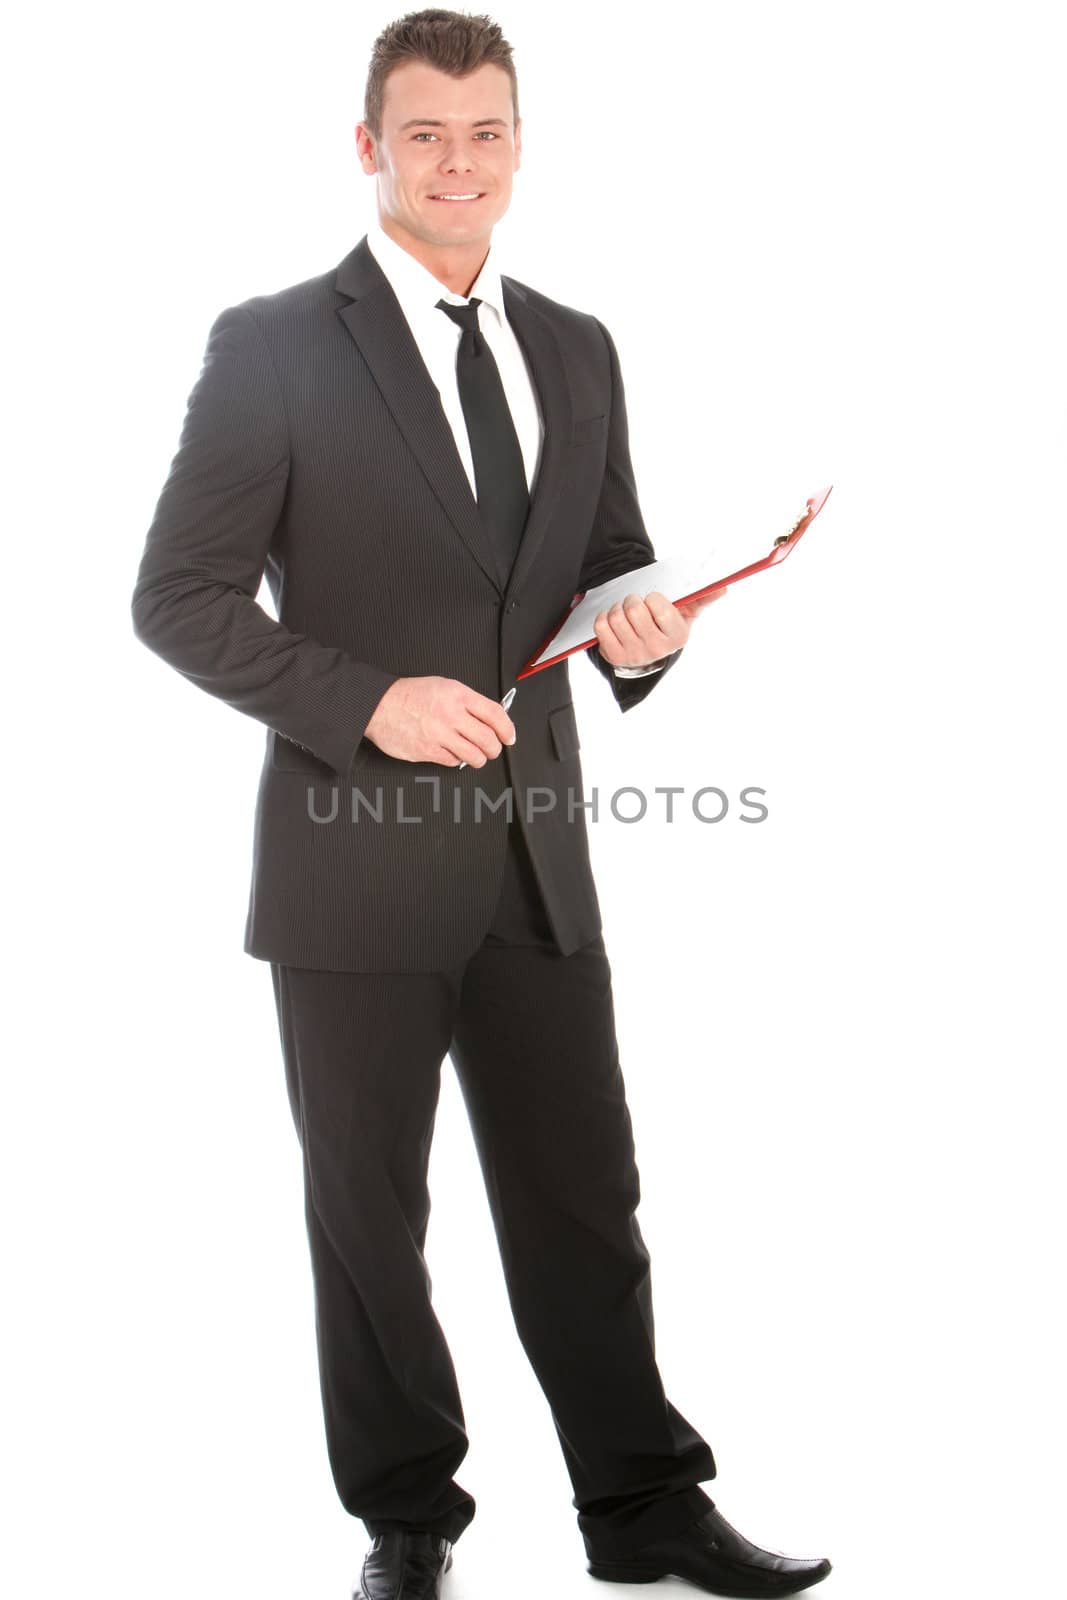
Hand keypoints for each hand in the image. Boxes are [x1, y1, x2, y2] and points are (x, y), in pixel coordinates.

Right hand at [364, 676, 516, 766]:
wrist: (379, 705)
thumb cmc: (410, 695)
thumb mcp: (444, 686)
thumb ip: (468, 702)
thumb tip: (490, 718)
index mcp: (457, 695)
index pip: (495, 714)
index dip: (507, 729)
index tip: (509, 736)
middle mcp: (451, 714)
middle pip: (488, 739)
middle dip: (494, 748)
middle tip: (493, 749)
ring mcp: (439, 734)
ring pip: (474, 755)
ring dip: (479, 758)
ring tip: (476, 755)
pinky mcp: (428, 751)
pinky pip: (454, 762)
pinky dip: (457, 760)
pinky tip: (452, 752)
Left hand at [593, 586, 727, 668]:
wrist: (648, 654)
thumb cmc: (666, 628)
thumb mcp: (686, 614)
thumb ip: (702, 599)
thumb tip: (723, 588)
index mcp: (677, 636)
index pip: (659, 606)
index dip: (653, 599)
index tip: (655, 603)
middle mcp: (656, 649)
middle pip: (634, 609)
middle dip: (633, 600)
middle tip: (638, 606)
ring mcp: (634, 654)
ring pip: (616, 616)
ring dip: (618, 609)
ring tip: (626, 614)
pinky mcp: (614, 656)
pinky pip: (601, 626)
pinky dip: (605, 618)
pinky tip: (615, 623)